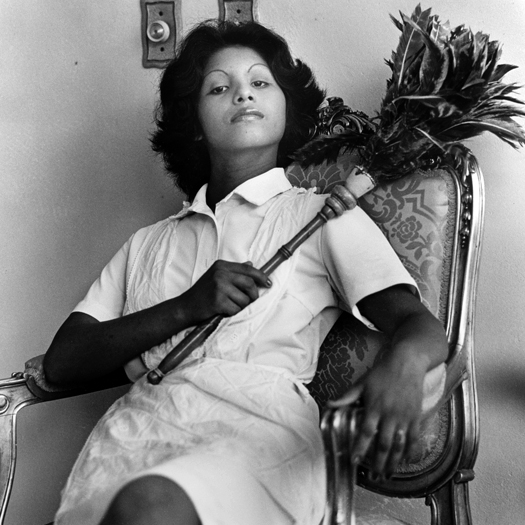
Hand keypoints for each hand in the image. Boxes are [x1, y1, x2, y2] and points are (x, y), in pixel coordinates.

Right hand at [179, 260, 270, 325]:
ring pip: (245, 299)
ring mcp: (219, 287)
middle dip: (254, 295)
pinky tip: (224, 311)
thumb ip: (234, 271)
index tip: (269, 283)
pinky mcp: (218, 301)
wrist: (185, 307)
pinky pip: (236, 309)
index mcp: (221, 265)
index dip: (261, 277)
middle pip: (249, 284)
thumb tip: (251, 264)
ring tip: (230, 306)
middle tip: (251, 301)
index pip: (248, 269)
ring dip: (241, 306)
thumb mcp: (216, 276)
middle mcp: (220, 274)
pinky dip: (234, 313)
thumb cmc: (202, 293)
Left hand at [328, 354, 426, 477]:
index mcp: (374, 407)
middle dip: (378, 462)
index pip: (366, 432)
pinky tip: (406, 462)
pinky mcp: (416, 417)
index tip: (354, 460)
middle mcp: (390, 414)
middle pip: (383, 444)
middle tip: (373, 476)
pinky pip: (414, 439)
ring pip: (399, 445)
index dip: (360, 447)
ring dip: (393, 462)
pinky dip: (410, 453)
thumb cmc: (382, 373)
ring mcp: (404, 417)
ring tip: (387, 475)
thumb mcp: (362, 383)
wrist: (406, 363)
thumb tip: (330, 404)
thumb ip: (347, 397)